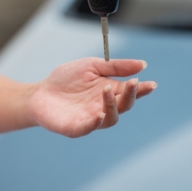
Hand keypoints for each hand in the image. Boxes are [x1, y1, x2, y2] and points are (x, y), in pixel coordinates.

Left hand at [28, 58, 156, 137]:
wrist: (39, 92)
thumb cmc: (66, 79)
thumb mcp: (92, 65)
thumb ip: (115, 67)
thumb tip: (143, 64)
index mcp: (110, 91)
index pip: (130, 92)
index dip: (142, 89)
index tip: (151, 84)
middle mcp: (104, 107)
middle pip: (125, 106)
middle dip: (131, 96)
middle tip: (132, 84)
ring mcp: (91, 119)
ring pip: (111, 119)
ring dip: (112, 105)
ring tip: (107, 90)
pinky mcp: (76, 128)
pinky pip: (88, 128)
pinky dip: (95, 122)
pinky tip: (98, 114)